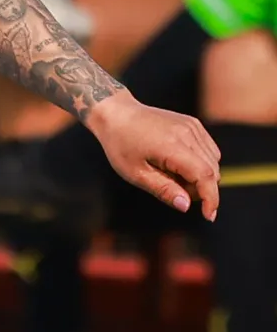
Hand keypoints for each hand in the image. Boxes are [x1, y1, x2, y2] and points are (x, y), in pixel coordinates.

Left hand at [86, 91, 220, 218]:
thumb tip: (186, 206)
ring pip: (213, 161)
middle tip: (173, 189)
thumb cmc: (121, 146)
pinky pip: (209, 150)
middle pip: (212, 170)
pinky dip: (201, 163)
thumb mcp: (136, 174)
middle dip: (200, 189)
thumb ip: (163, 190)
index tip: (208, 216)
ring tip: (171, 175)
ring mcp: (192, 126)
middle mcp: (187, 133)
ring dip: (201, 176)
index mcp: (172, 146)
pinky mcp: (193, 124)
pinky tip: (178, 164)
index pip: (204, 175)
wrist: (117, 114)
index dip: (211, 198)